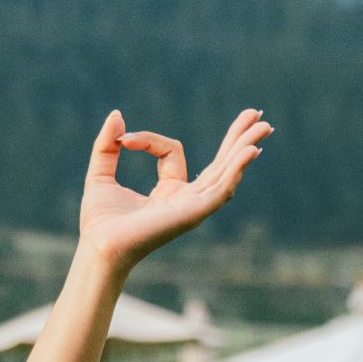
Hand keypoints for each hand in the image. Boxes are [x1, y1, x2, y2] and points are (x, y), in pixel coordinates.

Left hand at [77, 107, 272, 276]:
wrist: (98, 247)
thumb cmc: (99, 222)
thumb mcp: (100, 175)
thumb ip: (107, 145)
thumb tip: (116, 114)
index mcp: (168, 192)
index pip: (171, 150)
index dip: (148, 140)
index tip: (123, 140)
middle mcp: (186, 198)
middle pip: (219, 162)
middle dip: (237, 138)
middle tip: (257, 114)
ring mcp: (193, 206)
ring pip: (225, 172)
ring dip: (244, 148)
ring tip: (264, 125)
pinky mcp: (194, 213)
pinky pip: (221, 189)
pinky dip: (236, 169)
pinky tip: (250, 151)